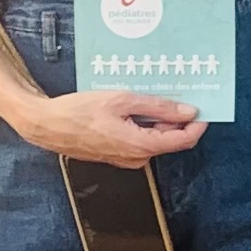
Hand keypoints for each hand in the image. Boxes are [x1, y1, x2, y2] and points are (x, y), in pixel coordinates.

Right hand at [14, 87, 202, 166]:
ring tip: (147, 95)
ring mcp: (126, 158)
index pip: (184, 140)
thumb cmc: (79, 112)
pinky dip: (142, 124)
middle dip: (177, 118)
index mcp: (142, 146)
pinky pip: (139, 139)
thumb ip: (158, 107)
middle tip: (176, 92)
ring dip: (157, 119)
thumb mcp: (122, 100)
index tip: (204, 107)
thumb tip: (188, 111)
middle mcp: (137, 158)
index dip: (198, 124)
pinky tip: (132, 107)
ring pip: (154, 138)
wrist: (46, 125)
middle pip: (170, 138)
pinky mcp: (117, 154)